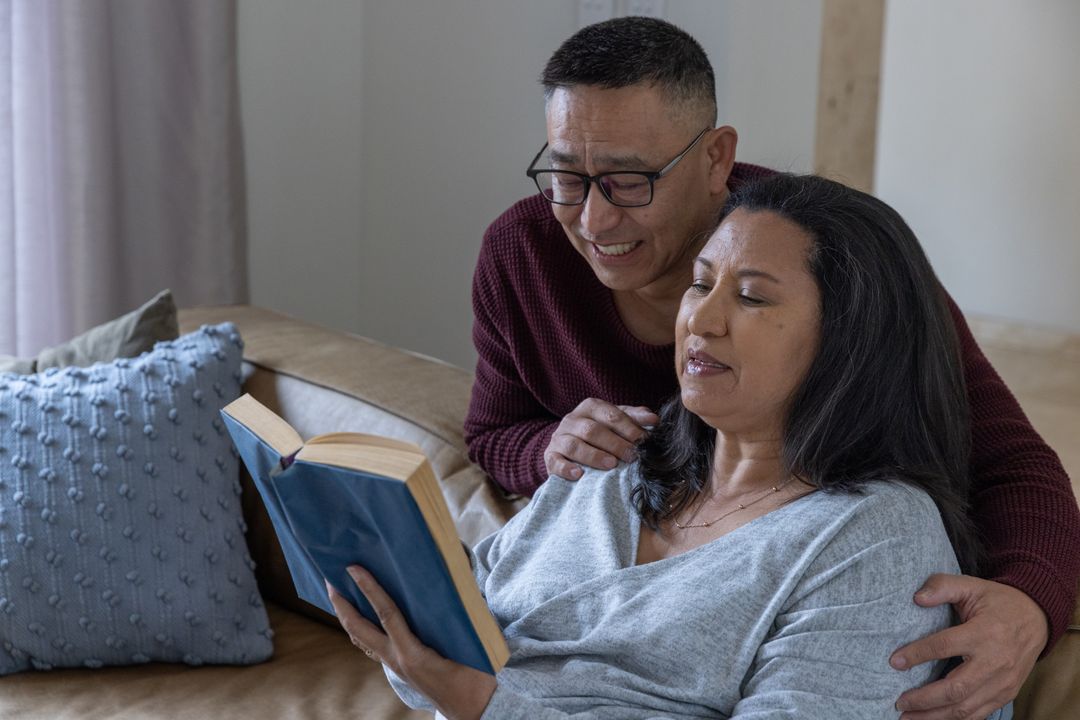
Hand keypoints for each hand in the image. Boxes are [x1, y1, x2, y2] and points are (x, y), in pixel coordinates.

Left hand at [326, 566, 495, 719]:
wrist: (471, 711)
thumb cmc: (473, 680)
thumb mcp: (465, 646)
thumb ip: (454, 619)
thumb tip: (446, 589)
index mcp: (412, 654)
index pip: (386, 614)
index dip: (369, 589)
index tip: (354, 569)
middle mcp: (396, 660)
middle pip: (358, 629)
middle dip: (341, 605)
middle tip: (330, 580)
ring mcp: (394, 665)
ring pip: (361, 639)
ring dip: (347, 617)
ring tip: (339, 596)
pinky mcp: (398, 668)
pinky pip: (371, 646)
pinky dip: (361, 629)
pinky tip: (362, 619)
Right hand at [544, 398, 658, 479]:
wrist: (568, 447)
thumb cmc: (600, 433)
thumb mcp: (616, 422)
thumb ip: (634, 419)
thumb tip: (654, 420)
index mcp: (590, 407)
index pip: (610, 415)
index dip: (628, 428)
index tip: (644, 441)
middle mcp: (571, 419)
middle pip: (592, 430)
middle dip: (614, 444)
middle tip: (632, 456)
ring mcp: (558, 438)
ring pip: (574, 444)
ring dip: (593, 455)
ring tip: (611, 465)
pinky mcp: (550, 456)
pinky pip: (555, 461)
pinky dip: (567, 468)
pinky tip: (580, 474)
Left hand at [890, 574, 1047, 719]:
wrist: (1037, 618)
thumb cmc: (998, 601)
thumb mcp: (971, 585)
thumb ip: (942, 586)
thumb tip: (917, 598)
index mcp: (984, 632)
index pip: (944, 646)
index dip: (917, 655)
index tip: (894, 662)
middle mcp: (995, 661)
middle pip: (956, 688)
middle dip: (924, 699)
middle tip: (898, 702)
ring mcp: (1004, 682)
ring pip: (967, 708)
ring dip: (936, 716)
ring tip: (909, 717)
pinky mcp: (1007, 693)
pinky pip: (980, 713)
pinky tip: (935, 719)